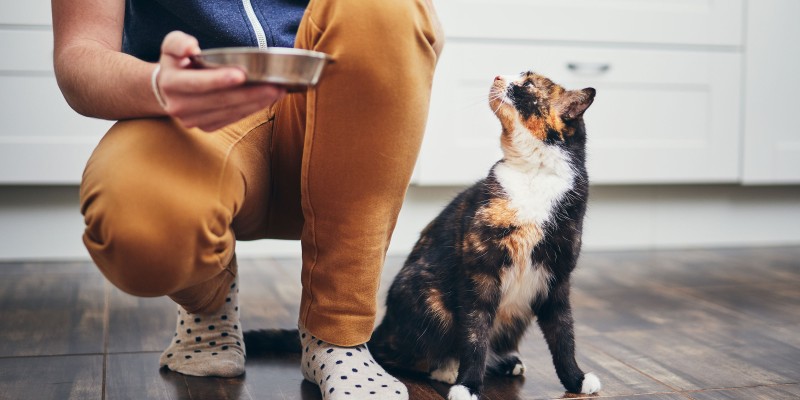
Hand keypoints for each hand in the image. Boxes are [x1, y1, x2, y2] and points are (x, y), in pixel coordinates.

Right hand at [155, 31, 285, 131]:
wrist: (167, 90)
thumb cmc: (176, 63)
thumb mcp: (171, 46)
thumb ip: (179, 43)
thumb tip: (192, 47)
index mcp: (171, 83)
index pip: (197, 83)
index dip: (219, 80)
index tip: (242, 74)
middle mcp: (180, 106)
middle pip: (220, 101)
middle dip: (250, 94)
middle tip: (275, 86)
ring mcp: (193, 120)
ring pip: (230, 112)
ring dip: (256, 103)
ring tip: (278, 92)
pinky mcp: (206, 127)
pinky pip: (233, 119)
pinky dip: (251, 110)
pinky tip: (267, 100)